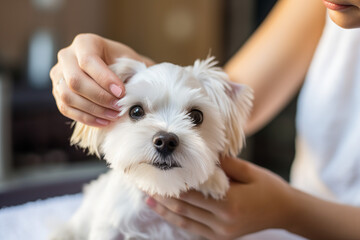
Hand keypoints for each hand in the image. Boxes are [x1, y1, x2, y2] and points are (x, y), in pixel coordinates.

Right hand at [50, 33, 152, 126]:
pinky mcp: (57, 92)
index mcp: (84, 42)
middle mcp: (66, 56)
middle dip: (100, 97)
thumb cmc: (121, 63)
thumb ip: (138, 69)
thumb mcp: (130, 60)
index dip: (104, 79)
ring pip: (68, 96)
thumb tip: (149, 83)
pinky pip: (66, 108)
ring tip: (114, 116)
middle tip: (119, 107)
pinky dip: (86, 118)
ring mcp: (58, 75)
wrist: (109, 69)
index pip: (88, 61)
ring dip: (93, 110)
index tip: (122, 92)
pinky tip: (104, 122)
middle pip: (75, 81)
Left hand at [145, 156, 294, 239]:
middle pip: (183, 207)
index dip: (170, 184)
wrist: (284, 211)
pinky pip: (193, 228)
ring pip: (184, 221)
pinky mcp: (220, 237)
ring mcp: (221, 233)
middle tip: (144, 184)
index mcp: (229, 203)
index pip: (190, 193)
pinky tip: (166, 211)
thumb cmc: (268, 188)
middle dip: (162, 196)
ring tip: (147, 198)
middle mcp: (222, 221)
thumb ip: (224, 164)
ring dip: (164, 210)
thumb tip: (202, 154)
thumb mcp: (249, 171)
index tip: (155, 174)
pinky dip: (178, 219)